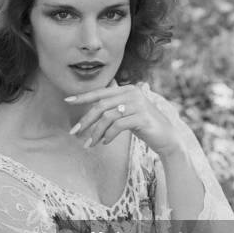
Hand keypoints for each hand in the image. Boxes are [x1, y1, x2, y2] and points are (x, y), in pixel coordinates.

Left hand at [65, 81, 182, 157]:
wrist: (166, 137)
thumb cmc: (144, 125)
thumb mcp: (128, 112)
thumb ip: (114, 106)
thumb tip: (94, 106)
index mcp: (127, 89)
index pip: (101, 92)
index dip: (83, 96)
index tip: (67, 100)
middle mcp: (132, 93)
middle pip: (101, 105)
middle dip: (86, 120)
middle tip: (75, 132)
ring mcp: (138, 105)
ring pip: (108, 117)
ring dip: (96, 132)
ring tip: (90, 143)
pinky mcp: (142, 118)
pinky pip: (118, 126)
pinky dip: (109, 135)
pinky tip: (105, 142)